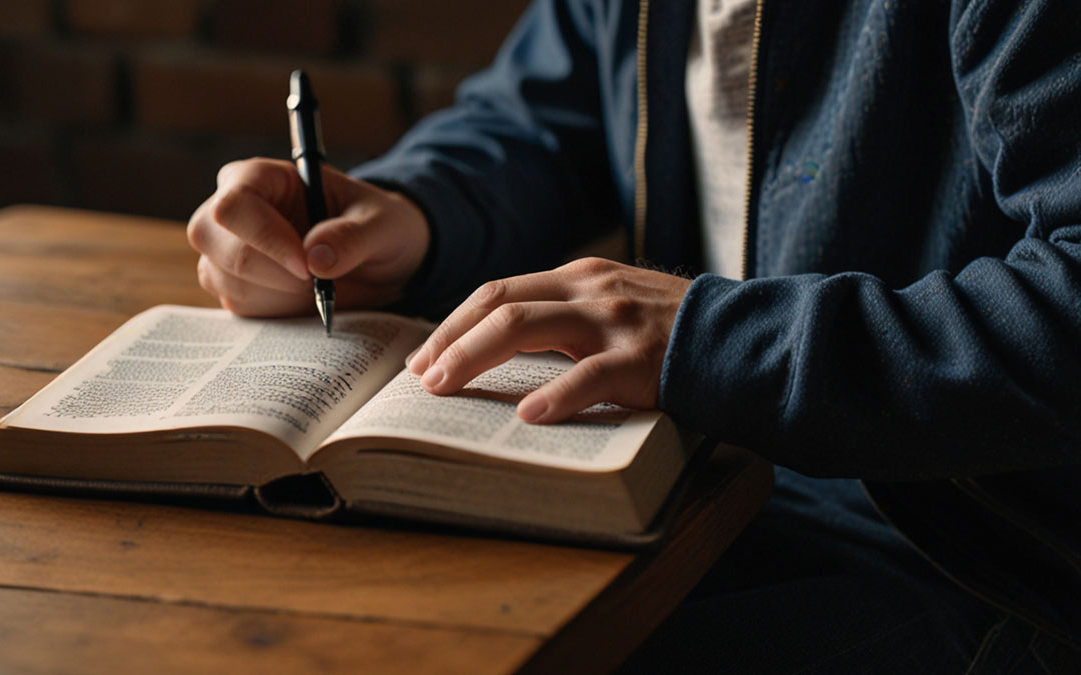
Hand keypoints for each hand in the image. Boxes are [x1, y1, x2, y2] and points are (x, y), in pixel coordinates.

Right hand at [187, 158, 429, 315]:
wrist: (377, 260)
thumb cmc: (376, 226)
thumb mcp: (384, 224)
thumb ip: (354, 236)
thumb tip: (316, 258)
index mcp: (262, 177)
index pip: (233, 204)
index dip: (263, 237)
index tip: (306, 266)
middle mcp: (233, 209)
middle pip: (209, 238)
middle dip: (267, 272)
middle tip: (315, 283)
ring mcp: (226, 249)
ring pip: (221, 277)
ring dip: (275, 294)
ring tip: (316, 286)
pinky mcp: (233, 285)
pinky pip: (236, 304)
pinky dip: (274, 311)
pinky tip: (304, 300)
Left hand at [406, 257, 691, 423]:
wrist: (749, 340)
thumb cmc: (673, 335)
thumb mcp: (616, 309)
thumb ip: (568, 318)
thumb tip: (502, 355)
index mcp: (580, 277)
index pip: (499, 289)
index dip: (454, 321)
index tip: (424, 354)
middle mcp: (591, 290)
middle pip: (500, 303)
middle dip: (451, 338)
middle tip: (420, 377)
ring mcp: (615, 321)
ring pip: (526, 326)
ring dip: (475, 357)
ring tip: (444, 388)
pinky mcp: (643, 359)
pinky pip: (589, 377)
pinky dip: (554, 396)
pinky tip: (526, 417)